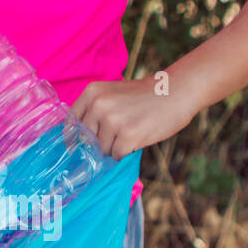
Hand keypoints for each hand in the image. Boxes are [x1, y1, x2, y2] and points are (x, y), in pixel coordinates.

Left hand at [70, 76, 199, 159]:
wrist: (175, 92)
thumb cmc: (143, 97)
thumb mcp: (111, 94)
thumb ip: (94, 110)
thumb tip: (78, 140)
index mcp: (91, 93)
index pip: (72, 122)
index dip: (76, 136)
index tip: (80, 145)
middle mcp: (98, 105)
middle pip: (86, 138)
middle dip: (99, 143)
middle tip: (117, 135)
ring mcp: (112, 120)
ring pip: (102, 149)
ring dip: (115, 148)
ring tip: (131, 132)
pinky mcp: (127, 135)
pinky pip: (117, 155)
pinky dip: (125, 152)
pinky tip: (136, 140)